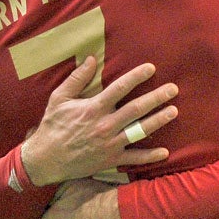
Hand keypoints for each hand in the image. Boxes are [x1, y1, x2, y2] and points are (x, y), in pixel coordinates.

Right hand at [21, 56, 177, 185]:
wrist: (45, 160)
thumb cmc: (53, 126)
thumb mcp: (59, 99)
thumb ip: (76, 79)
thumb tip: (91, 59)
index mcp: (94, 108)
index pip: (120, 88)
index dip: (137, 76)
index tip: (151, 68)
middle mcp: (106, 125)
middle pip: (137, 108)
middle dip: (157, 97)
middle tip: (173, 89)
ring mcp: (110, 144)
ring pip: (140, 130)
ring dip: (159, 121)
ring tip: (174, 111)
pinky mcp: (111, 159)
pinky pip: (134, 159)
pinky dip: (150, 156)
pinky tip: (165, 152)